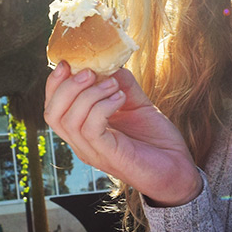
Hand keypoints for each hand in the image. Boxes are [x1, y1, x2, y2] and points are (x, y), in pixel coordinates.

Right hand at [44, 64, 202, 205]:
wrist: (178, 169)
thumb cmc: (155, 139)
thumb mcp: (136, 103)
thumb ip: (121, 84)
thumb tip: (110, 62)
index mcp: (83, 130)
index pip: (53, 107)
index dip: (54, 83)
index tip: (67, 62)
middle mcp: (82, 143)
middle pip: (53, 114)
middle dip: (66, 87)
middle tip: (89, 71)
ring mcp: (94, 151)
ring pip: (70, 121)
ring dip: (89, 94)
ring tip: (112, 84)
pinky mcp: (109, 155)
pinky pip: (91, 129)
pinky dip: (102, 107)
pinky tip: (119, 97)